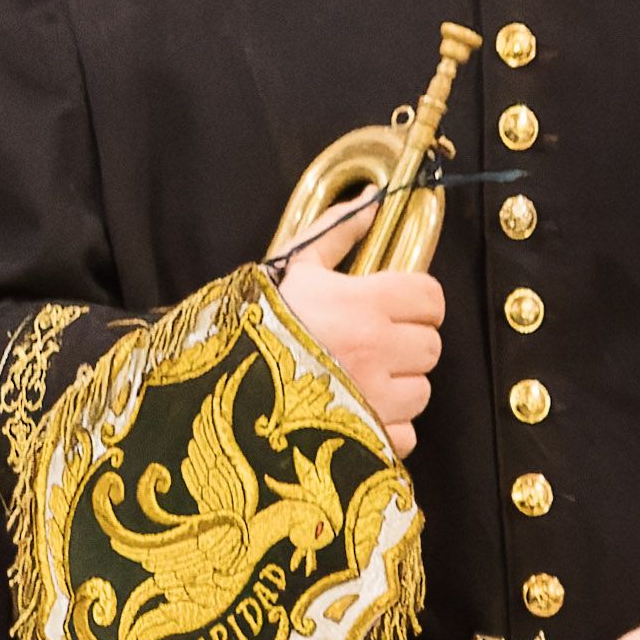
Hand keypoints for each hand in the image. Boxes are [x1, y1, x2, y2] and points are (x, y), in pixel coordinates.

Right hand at [276, 197, 443, 453]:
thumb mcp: (292, 269)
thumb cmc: (251, 324)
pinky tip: (352, 415)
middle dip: (407, 344)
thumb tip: (370, 201)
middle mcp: (376, 349)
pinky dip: (383, 429)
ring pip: (421, 391)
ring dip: (397, 387)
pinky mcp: (366, 438)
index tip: (397, 307)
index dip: (417, 302)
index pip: (430, 297)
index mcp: (364, 303)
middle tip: (372, 345)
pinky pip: (402, 435)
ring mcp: (375, 397)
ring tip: (357, 380)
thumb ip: (336, 233)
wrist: (208, 386)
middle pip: (430, 345)